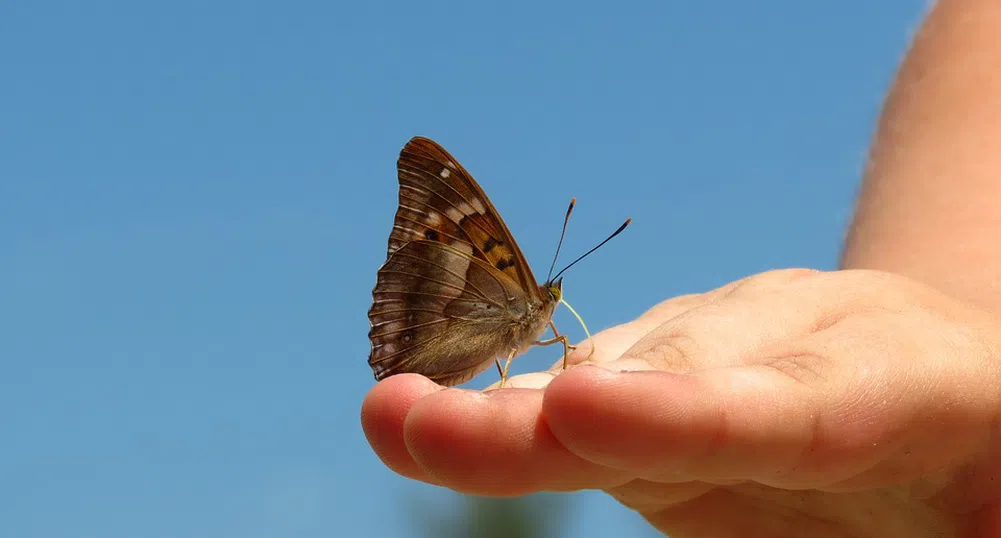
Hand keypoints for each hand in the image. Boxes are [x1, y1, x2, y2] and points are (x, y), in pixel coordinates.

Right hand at [361, 269, 1000, 537]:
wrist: (952, 378)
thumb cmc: (986, 466)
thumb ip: (970, 512)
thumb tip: (677, 410)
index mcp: (907, 376)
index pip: (791, 399)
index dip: (677, 411)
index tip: (573, 412)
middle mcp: (787, 341)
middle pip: (655, 380)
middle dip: (534, 418)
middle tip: (407, 423)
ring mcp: (712, 353)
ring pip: (592, 381)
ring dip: (492, 417)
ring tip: (395, 423)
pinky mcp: (662, 382)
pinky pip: (572, 404)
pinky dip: (496, 423)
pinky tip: (416, 423)